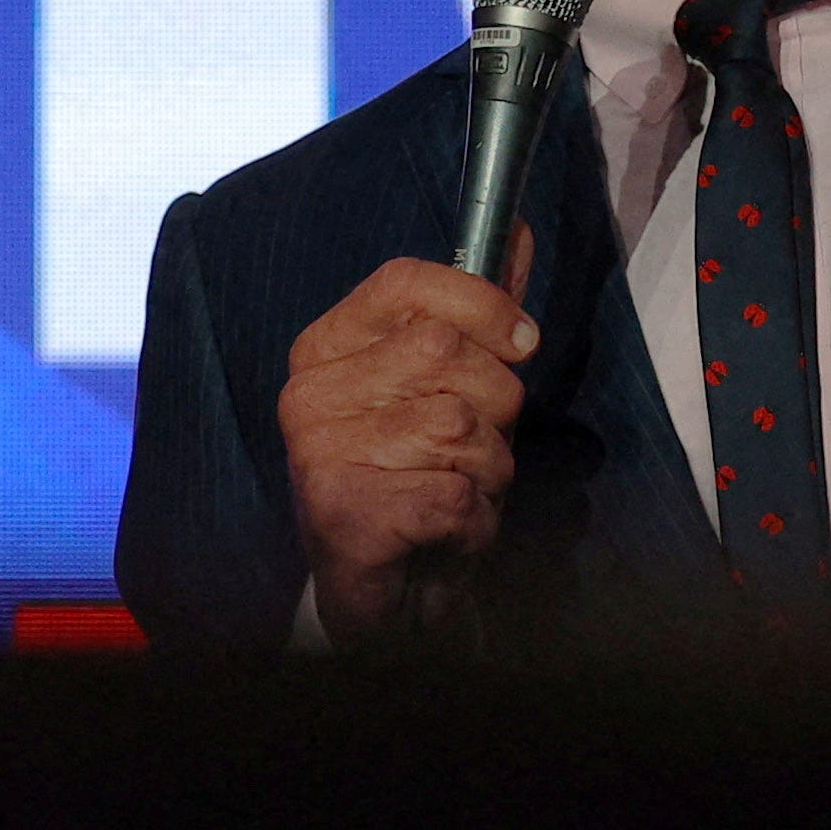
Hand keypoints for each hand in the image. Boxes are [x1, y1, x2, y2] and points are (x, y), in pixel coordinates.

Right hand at [277, 237, 538, 643]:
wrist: (383, 597)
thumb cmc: (416, 480)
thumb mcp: (451, 388)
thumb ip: (481, 315)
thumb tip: (521, 232)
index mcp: (327, 349)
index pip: (405, 282)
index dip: (482, 303)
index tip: (520, 341)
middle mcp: (309, 394)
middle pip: (447, 353)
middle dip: (496, 407)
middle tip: (471, 450)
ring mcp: (319, 453)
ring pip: (460, 428)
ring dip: (489, 471)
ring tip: (456, 493)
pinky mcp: (340, 514)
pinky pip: (455, 493)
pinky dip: (475, 520)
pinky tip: (446, 533)